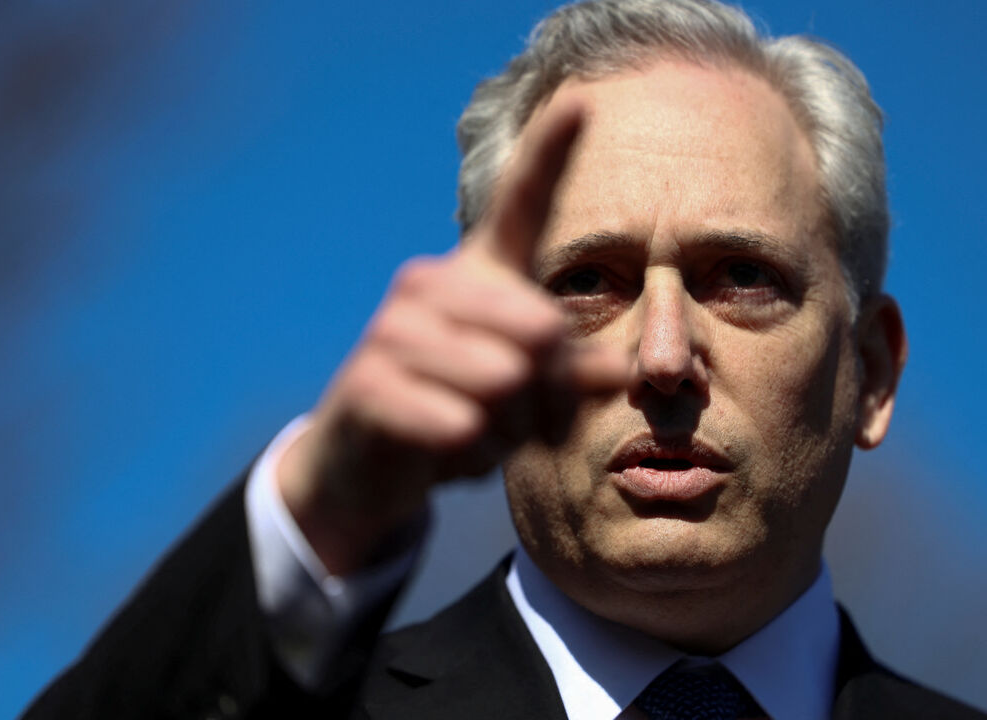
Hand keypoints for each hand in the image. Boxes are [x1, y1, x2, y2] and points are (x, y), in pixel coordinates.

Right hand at [276, 102, 627, 574]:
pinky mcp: (367, 383)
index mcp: (479, 272)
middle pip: (542, 330)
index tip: (584, 98)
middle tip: (518, 418)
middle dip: (547, 394)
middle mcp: (432, 282)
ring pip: (503, 382)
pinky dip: (469, 455)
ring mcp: (394, 327)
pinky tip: (446, 450)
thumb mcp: (527, 395)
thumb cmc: (461, 409)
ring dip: (506, 431)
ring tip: (475, 432)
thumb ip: (574, 373)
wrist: (368, 464)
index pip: (521, 204)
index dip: (551, 151)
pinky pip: (460, 423)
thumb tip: (619, 370)